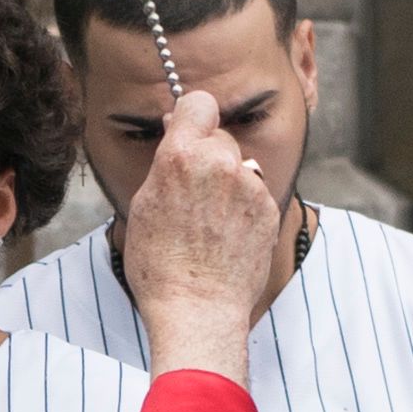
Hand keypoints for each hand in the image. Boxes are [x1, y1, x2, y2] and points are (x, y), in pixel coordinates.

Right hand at [119, 87, 278, 381]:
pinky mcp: (268, 208)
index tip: (189, 132)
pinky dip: (244, 206)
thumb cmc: (160, 266)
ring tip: (210, 221)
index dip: (193, 117)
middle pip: (220, 137)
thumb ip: (166, 163)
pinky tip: (228, 234)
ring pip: (240, 165)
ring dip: (229, 182)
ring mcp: (249, 186)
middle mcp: (219, 163)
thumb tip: (176, 131)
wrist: (198, 308)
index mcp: (180, 156)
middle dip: (209, 156)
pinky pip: (255, 192)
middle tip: (194, 193)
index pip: (198, 102)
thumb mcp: (144, 205)